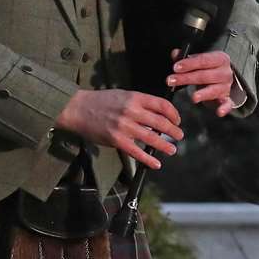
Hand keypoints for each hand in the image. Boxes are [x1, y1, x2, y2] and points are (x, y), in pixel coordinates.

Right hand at [55, 89, 182, 169]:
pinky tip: (156, 163)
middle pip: (160, 122)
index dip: (173, 114)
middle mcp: (131, 111)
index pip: (162, 105)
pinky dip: (148, 159)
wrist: (78, 109)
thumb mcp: (123, 95)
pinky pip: (137, 152)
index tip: (177, 120)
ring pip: (151, 138)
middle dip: (173, 131)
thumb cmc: (101, 101)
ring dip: (165, 146)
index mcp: (135, 97)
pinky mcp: (117, 140)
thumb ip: (140, 103)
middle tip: (180, 136)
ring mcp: (124, 126)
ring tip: (173, 150)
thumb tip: (158, 114)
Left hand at [167, 50, 237, 116]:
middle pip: (205, 76)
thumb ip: (187, 58)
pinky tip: (219, 112)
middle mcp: (225, 72)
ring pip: (215, 90)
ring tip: (193, 97)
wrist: (224, 77)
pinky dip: (224, 108)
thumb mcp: (200, 60)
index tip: (176, 67)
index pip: (204, 60)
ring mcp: (227, 86)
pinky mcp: (227, 99)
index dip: (189, 64)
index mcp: (219, 59)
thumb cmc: (209, 68)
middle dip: (187, 78)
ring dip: (203, 94)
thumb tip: (175, 54)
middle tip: (172, 81)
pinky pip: (227, 104)